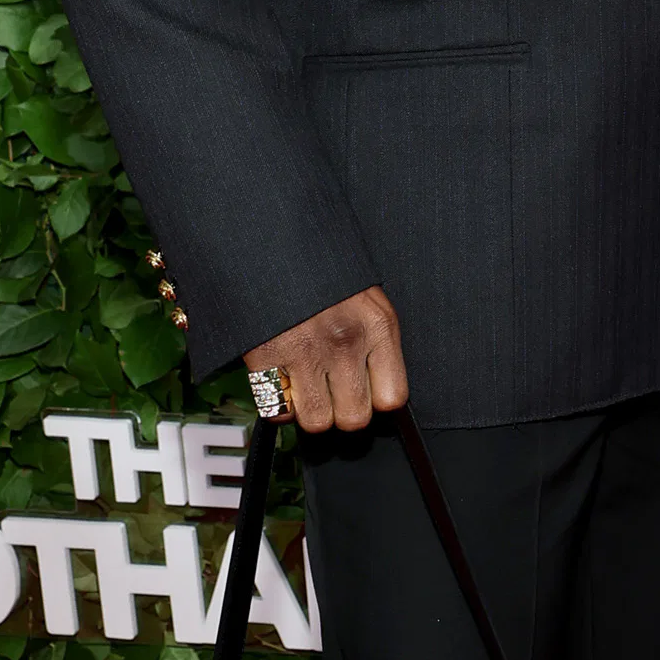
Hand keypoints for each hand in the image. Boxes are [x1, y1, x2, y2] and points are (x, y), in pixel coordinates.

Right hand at [244, 285, 407, 433]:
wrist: (274, 237)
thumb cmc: (322, 270)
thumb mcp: (365, 297)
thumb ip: (375, 340)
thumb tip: (378, 388)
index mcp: (377, 325)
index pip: (393, 397)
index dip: (376, 400)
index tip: (366, 393)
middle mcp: (345, 341)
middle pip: (354, 418)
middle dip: (342, 410)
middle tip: (332, 392)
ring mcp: (305, 351)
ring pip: (317, 421)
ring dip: (309, 411)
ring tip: (305, 388)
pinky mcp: (266, 355)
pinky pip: (277, 409)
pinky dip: (276, 402)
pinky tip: (281, 380)